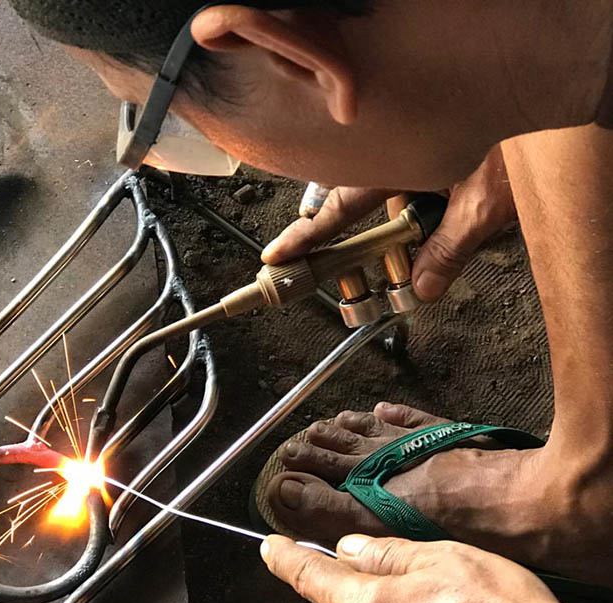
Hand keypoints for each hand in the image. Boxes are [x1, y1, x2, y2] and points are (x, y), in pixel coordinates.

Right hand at [261, 146, 515, 301]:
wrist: (544, 96)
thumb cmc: (521, 144)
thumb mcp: (486, 205)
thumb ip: (450, 250)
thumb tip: (421, 290)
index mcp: (397, 163)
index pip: (341, 208)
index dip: (307, 237)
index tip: (275, 257)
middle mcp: (396, 154)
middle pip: (360, 202)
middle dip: (362, 237)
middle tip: (353, 265)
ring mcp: (411, 151)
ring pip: (391, 195)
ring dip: (403, 223)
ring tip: (424, 243)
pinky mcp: (431, 151)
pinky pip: (412, 183)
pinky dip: (422, 205)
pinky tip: (443, 215)